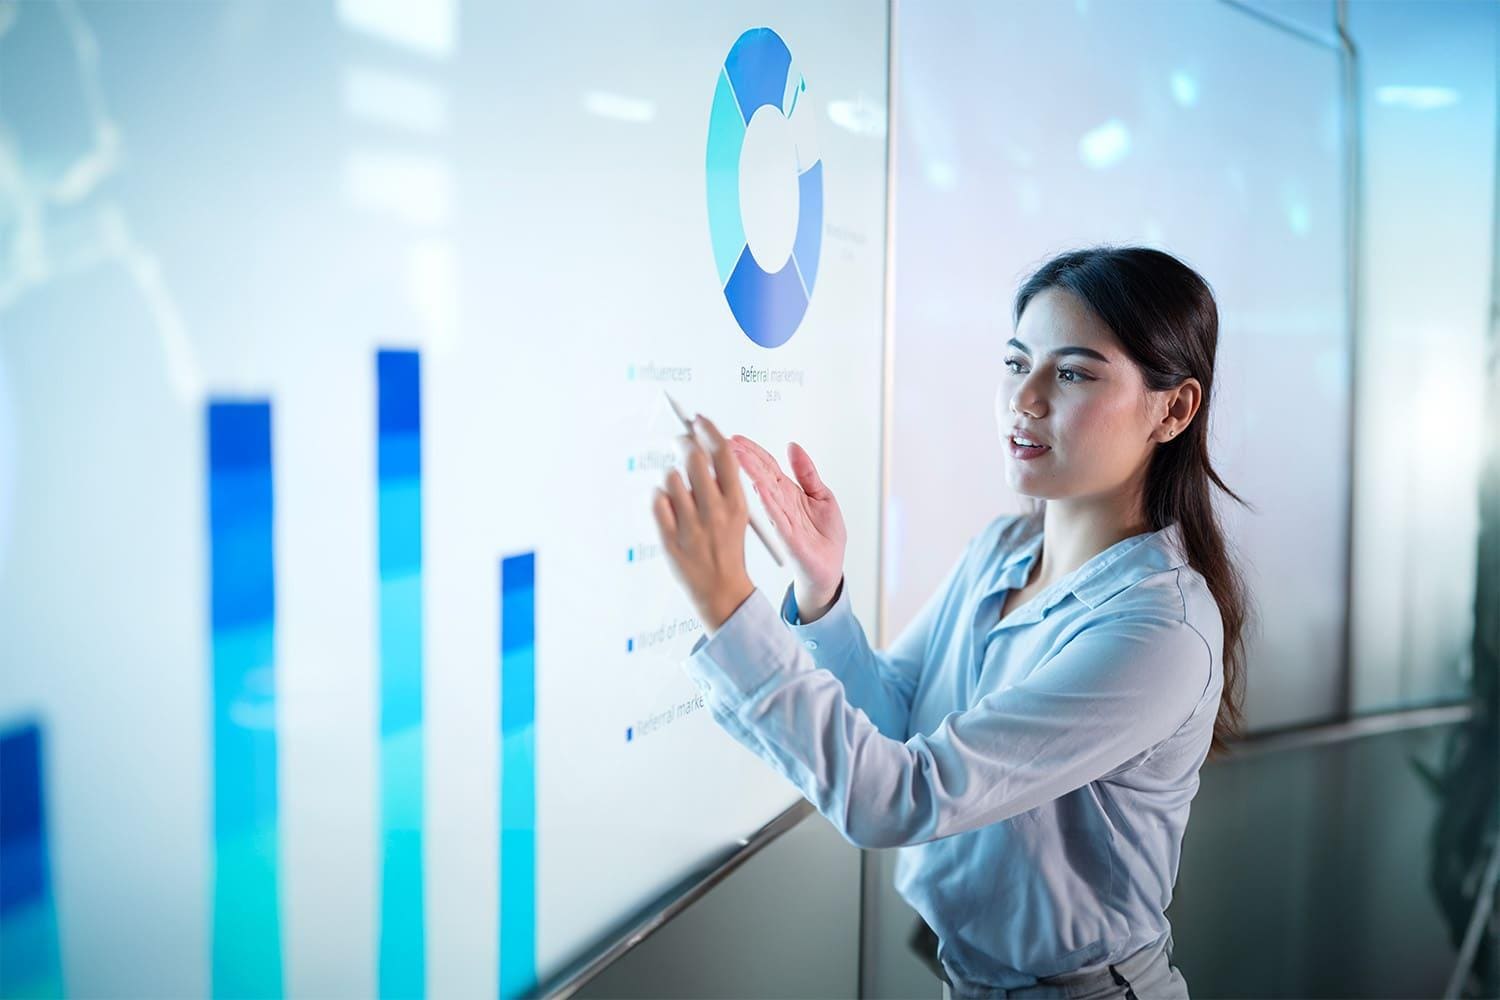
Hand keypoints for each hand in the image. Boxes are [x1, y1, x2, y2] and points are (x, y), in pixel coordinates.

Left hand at [651, 414, 755, 634]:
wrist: (721, 590)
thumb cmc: (727, 547)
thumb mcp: (738, 513)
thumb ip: (722, 482)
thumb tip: (701, 444)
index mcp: (736, 503)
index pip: (722, 454)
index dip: (709, 430)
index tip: (698, 419)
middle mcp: (714, 512)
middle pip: (694, 459)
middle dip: (684, 444)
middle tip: (681, 441)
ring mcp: (690, 526)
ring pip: (670, 478)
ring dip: (672, 477)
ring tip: (679, 491)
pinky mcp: (670, 539)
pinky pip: (656, 500)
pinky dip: (659, 498)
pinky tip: (669, 507)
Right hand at [728, 434, 846, 615]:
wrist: (829, 567)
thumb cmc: (825, 535)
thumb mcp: (822, 495)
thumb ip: (807, 472)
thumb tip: (794, 447)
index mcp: (788, 492)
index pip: (767, 466)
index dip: (753, 451)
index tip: (736, 439)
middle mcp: (781, 504)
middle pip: (761, 475)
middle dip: (745, 458)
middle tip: (727, 443)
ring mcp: (783, 519)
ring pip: (765, 492)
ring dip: (751, 474)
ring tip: (738, 457)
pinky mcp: (789, 537)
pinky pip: (777, 517)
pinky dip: (768, 502)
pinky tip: (759, 487)